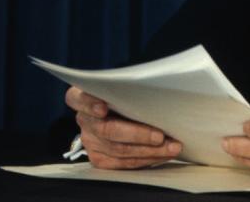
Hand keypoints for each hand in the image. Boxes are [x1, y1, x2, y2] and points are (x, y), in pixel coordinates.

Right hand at [64, 86, 181, 168]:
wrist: (120, 110)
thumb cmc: (126, 95)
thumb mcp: (124, 86)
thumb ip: (130, 88)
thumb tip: (160, 89)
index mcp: (83, 97)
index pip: (78, 98)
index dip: (90, 104)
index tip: (103, 108)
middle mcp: (84, 120)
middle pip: (107, 129)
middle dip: (137, 134)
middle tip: (160, 136)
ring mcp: (90, 141)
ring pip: (117, 150)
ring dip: (148, 150)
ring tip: (171, 147)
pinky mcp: (98, 158)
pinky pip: (121, 163)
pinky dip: (144, 159)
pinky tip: (161, 154)